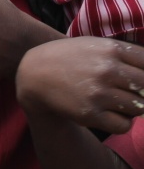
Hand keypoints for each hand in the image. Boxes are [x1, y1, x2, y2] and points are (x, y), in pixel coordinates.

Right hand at [16, 36, 143, 133]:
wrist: (35, 74)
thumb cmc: (66, 56)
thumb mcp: (91, 44)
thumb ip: (119, 52)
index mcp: (109, 49)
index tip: (138, 76)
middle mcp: (106, 70)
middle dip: (141, 90)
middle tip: (129, 90)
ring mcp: (99, 93)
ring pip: (139, 107)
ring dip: (133, 106)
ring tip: (118, 101)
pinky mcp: (91, 114)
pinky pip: (124, 125)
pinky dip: (123, 121)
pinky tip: (112, 113)